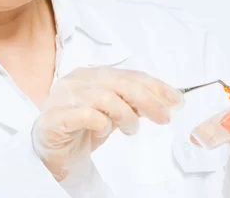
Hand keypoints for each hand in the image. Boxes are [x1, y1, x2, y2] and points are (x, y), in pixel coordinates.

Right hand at [32, 66, 182, 180]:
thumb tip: (165, 100)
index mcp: (91, 75)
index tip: (176, 100)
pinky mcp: (55, 117)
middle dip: (148, 100)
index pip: (129, 74)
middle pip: (119, 83)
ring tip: (130, 130)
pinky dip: (102, 123)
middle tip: (164, 118)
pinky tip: (104, 131)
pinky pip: (86, 115)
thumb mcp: (113, 114)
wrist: (53, 153)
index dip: (155, 86)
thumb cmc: (83, 130)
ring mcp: (63, 97)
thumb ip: (132, 103)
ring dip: (126, 115)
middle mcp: (77, 81)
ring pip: (105, 97)